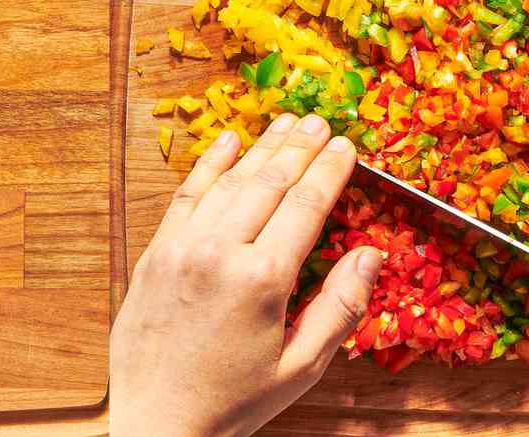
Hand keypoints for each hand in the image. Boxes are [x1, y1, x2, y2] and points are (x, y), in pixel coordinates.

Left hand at [111, 116, 381, 436]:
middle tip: (320, 122)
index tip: (347, 147)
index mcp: (263, 280)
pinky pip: (186, 193)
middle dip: (300, 147)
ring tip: (286, 122)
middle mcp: (221, 252)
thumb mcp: (301, 367)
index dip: (329, 171)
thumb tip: (372, 254)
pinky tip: (228, 140)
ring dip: (261, 146)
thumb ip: (340, 307)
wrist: (158, 422)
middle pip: (270, 182)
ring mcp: (182, 246)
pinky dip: (209, 163)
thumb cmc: (234, 402)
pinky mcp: (155, 250)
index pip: (306, 205)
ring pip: (230, 180)